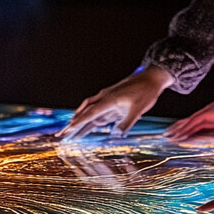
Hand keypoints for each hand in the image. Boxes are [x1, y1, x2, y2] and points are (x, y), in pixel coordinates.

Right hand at [56, 65, 173, 140]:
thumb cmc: (145, 92)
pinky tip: (88, 128)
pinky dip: (91, 120)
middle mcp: (104, 99)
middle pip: (85, 113)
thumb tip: (115, 135)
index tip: (68, 130)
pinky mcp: (112, 102)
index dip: (78, 123)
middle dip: (73, 125)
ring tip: (70, 134)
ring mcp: (107, 100)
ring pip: (90, 113)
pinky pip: (99, 113)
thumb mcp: (138, 110)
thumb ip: (126, 123)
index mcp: (109, 100)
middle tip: (61, 135)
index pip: (90, 114)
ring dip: (80, 124)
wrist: (151, 78)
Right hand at [164, 101, 213, 141]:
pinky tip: (176, 132)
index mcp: (213, 110)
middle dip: (178, 129)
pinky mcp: (206, 118)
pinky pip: (193, 123)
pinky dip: (184, 127)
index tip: (178, 137)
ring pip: (189, 121)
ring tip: (166, 134)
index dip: (186, 129)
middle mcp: (207, 110)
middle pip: (189, 120)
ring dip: (178, 128)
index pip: (196, 121)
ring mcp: (206, 113)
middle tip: (166, 137)